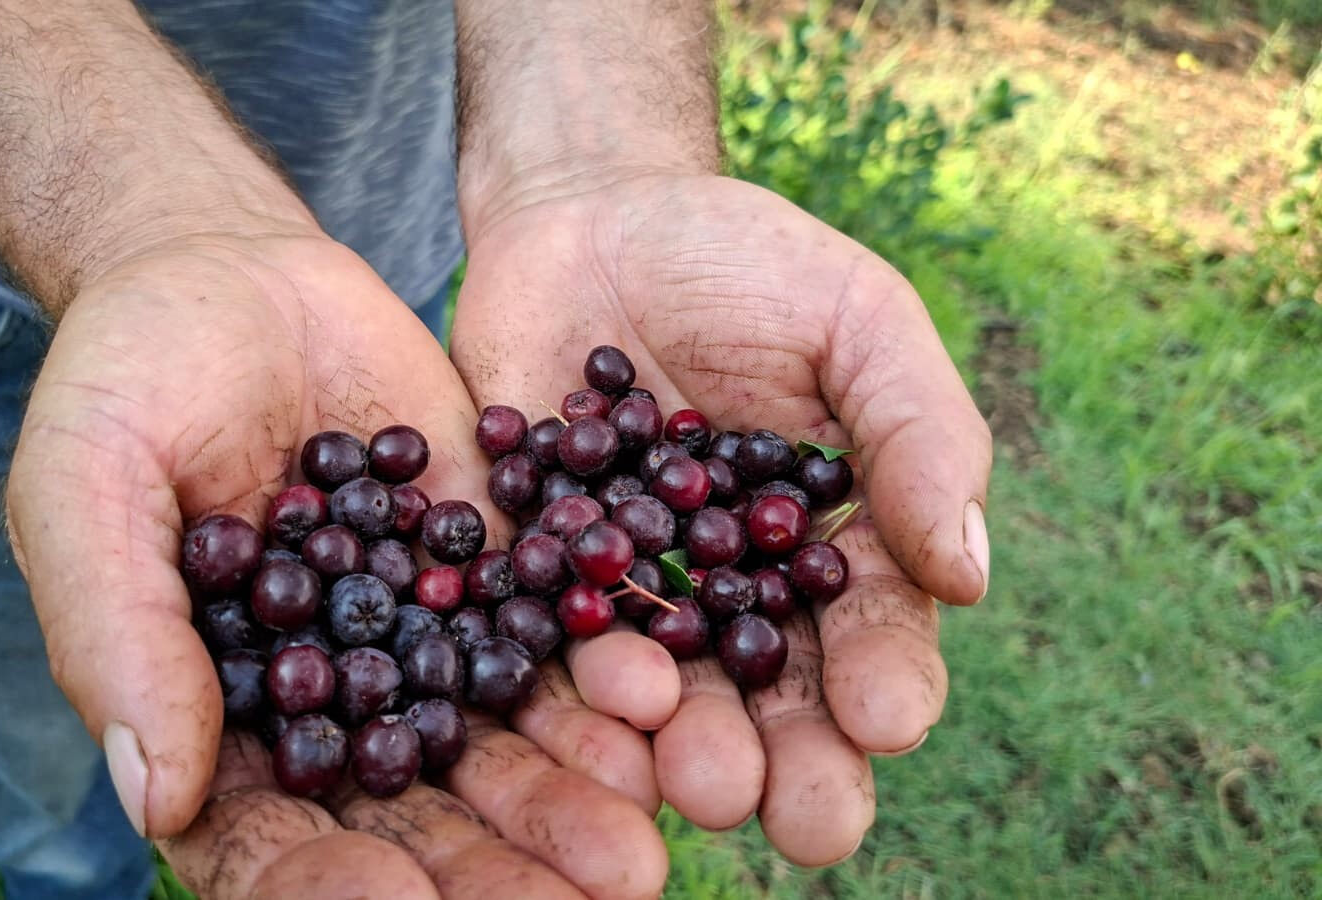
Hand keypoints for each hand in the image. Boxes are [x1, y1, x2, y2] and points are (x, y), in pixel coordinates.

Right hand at [4, 231, 668, 897]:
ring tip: (635, 852)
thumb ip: (116, 634)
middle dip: (485, 869)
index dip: (325, 884)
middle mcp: (326, 703)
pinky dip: (602, 683)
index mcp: (214, 716)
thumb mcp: (86, 487)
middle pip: (407, 814)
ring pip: (495, 747)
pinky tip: (655, 712)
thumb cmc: (126, 380)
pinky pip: (550, 639)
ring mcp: (416, 639)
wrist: (231, 271)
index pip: (265, 838)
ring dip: (564, 801)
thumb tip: (157, 800)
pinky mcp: (490, 568)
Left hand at [451, 172, 991, 864]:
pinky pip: (544, 631)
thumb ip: (917, 432)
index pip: (870, 630)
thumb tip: (970, 575)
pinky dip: (564, 675)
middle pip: (767, 691)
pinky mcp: (532, 567)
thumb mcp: (855, 319)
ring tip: (702, 786)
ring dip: (682, 742)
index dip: (886, 679)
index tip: (892, 722)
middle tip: (809, 823)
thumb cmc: (746, 261)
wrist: (590, 215)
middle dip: (792, 758)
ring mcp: (627, 586)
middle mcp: (728, 589)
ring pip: (659, 685)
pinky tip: (588, 715)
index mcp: (828, 542)